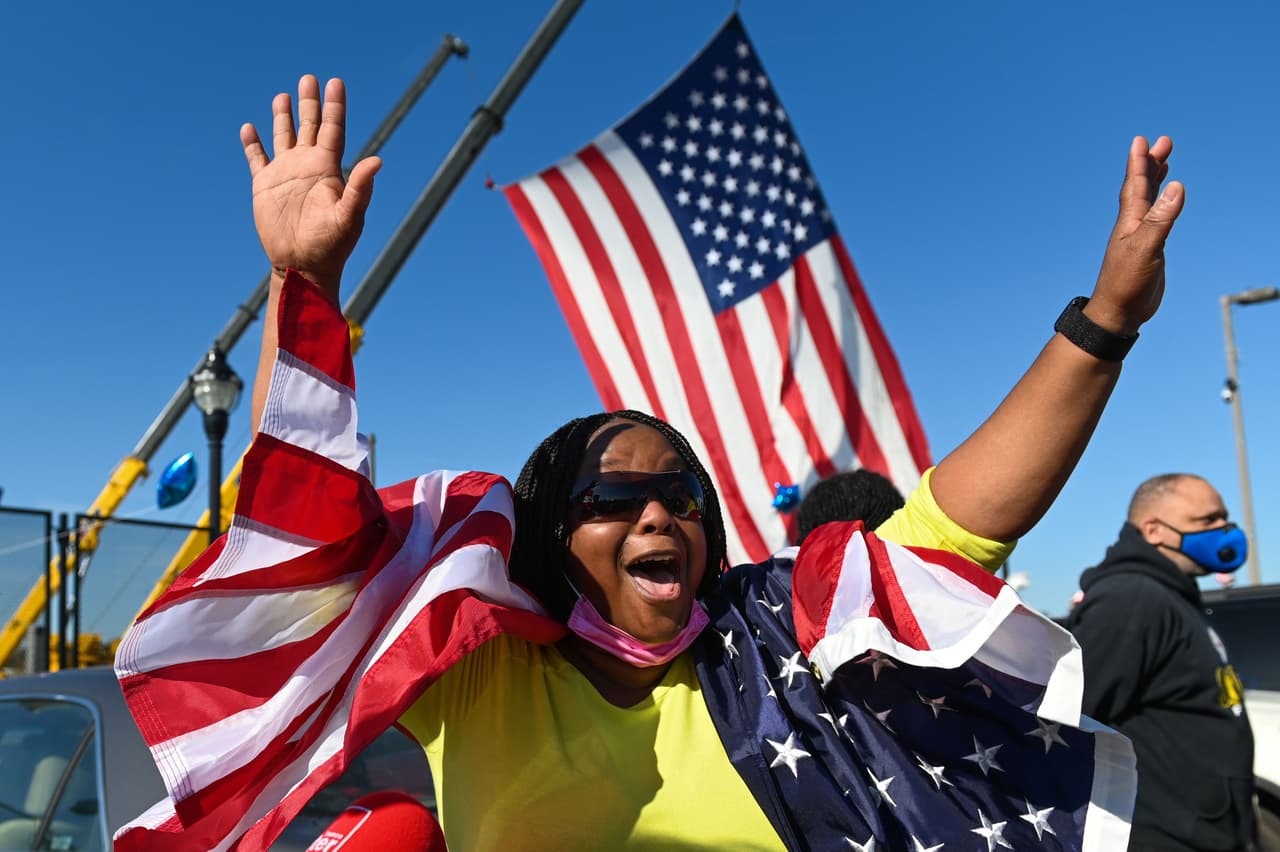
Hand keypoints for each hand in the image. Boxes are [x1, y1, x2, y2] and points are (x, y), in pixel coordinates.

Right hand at [240, 75, 380, 300]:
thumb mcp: (349, 216)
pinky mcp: (265, 186)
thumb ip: (360, 187)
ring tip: (283, 96)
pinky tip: (249, 128)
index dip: (335, 106)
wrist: (303, 266)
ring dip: (283, 117)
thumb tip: (377, 160)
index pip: (333, 129)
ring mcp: (285, 174)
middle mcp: (307, 166)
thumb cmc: (332, 245)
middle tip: (309, 77)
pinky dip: (252, 144)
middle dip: (310, 102)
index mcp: (328, 169)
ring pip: (284, 137)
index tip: (336, 82)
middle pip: (309, 126)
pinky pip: (256, 159)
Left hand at [1084, 136, 1184, 334]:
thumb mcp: (1146, 249)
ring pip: (1147, 201)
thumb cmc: (1126, 283)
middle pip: (1141, 187)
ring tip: (1162, 163)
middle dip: (1151, 164)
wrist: (1118, 313)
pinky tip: (1164, 203)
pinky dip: (1159, 205)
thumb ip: (1161, 219)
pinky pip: (1154, 219)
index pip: (1134, 185)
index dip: (1138, 162)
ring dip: (1154, 181)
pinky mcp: (1148, 250)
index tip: (1142, 140)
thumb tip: (1176, 186)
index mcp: (1129, 222)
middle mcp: (1132, 225)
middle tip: (1164, 142)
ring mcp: (1139, 237)